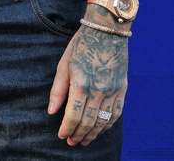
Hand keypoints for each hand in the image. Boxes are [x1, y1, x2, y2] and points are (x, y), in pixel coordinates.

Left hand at [47, 25, 128, 145]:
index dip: (66, 129)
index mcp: (81, 85)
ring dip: (93, 134)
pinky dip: (109, 125)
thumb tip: (51, 111)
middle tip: (72, 142)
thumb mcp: (64, 65)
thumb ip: (58, 90)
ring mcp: (112, 90)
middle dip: (79, 135)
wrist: (106, 31)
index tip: (62, 136)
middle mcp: (98, 91)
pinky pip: (117, 113)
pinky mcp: (122, 88)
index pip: (73, 116)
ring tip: (85, 140)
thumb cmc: (82, 45)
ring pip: (103, 121)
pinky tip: (101, 129)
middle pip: (88, 122)